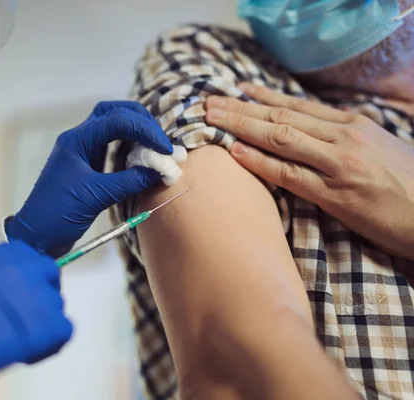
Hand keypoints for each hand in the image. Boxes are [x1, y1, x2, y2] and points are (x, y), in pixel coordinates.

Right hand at [0, 241, 71, 387]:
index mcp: (10, 252)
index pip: (34, 264)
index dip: (27, 284)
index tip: (16, 298)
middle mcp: (31, 268)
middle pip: (49, 282)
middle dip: (38, 300)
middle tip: (20, 319)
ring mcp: (43, 296)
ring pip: (55, 307)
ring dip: (41, 322)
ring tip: (16, 339)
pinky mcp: (50, 324)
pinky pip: (63, 331)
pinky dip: (49, 343)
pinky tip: (26, 352)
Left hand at [6, 101, 171, 256]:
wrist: (36, 236)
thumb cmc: (58, 215)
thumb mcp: (96, 197)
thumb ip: (129, 181)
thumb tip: (161, 170)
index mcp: (77, 140)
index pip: (116, 121)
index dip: (144, 131)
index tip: (164, 150)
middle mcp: (79, 139)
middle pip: (113, 112)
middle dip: (140, 121)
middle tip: (161, 141)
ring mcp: (82, 151)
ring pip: (112, 126)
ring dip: (136, 131)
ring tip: (155, 147)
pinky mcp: (87, 165)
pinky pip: (111, 145)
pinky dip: (129, 147)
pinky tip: (142, 158)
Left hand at [205, 83, 413, 259]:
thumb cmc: (407, 184)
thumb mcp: (378, 148)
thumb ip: (344, 138)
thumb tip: (311, 133)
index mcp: (353, 124)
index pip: (298, 106)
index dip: (263, 98)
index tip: (237, 91)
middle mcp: (344, 137)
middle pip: (281, 118)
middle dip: (241, 109)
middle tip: (209, 103)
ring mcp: (339, 164)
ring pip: (280, 138)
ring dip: (241, 127)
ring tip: (212, 120)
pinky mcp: (336, 194)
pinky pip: (289, 174)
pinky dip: (260, 162)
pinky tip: (237, 152)